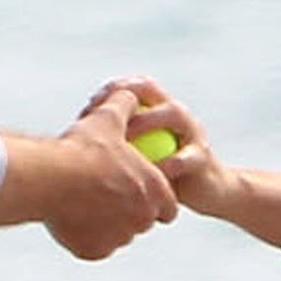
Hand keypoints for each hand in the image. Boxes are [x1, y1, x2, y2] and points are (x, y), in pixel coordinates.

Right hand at [43, 85, 177, 260]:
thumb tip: (128, 94)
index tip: (141, 190)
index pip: (168, 206)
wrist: (51, 179)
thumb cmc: (83, 148)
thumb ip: (123, 105)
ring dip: (108, 225)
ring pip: (117, 236)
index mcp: (154, 191)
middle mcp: (141, 220)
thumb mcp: (107, 118)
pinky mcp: (93, 252)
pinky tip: (72, 219)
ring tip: (88, 206)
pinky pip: (93, 246)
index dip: (158, 200)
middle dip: (133, 214)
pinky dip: (86, 236)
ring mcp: (117, 239)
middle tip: (111, 196)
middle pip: (143, 223)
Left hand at [85, 78, 228, 217]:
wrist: (210, 192)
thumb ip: (113, 147)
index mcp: (159, 110)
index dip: (112, 90)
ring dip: (146, 121)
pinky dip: (165, 164)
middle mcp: (177, 114)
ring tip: (124, 136)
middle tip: (101, 112)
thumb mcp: (137, 160)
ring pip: (172, 114)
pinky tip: (145, 175)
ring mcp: (193, 132)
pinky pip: (184, 158)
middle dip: (126, 97)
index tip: (88, 105)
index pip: (135, 88)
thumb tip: (70, 145)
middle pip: (152, 92)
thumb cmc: (165, 176)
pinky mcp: (203, 158)